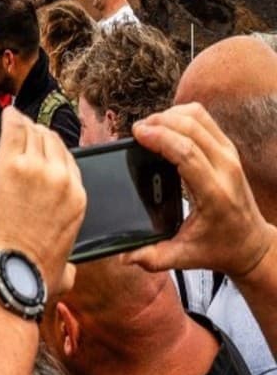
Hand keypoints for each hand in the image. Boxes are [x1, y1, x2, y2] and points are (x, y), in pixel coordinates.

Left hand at [0, 108, 84, 296]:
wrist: (11, 273)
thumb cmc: (32, 275)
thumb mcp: (66, 269)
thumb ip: (70, 263)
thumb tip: (68, 272)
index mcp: (79, 198)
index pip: (69, 161)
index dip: (53, 151)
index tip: (42, 148)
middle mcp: (63, 179)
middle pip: (52, 142)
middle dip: (38, 135)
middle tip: (25, 132)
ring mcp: (37, 170)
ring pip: (33, 134)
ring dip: (24, 127)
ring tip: (15, 123)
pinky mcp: (10, 166)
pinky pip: (14, 132)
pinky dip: (11, 121)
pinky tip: (7, 115)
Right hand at [128, 104, 275, 278]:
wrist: (252, 244)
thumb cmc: (219, 248)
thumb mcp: (184, 258)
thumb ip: (152, 257)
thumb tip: (122, 256)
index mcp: (214, 193)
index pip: (187, 152)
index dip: (160, 138)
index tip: (136, 134)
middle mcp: (226, 168)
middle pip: (192, 126)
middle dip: (160, 121)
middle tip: (136, 130)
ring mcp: (230, 155)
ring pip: (200, 117)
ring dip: (171, 116)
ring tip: (149, 127)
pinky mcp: (229, 149)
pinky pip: (205, 120)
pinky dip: (182, 117)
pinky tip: (166, 128)